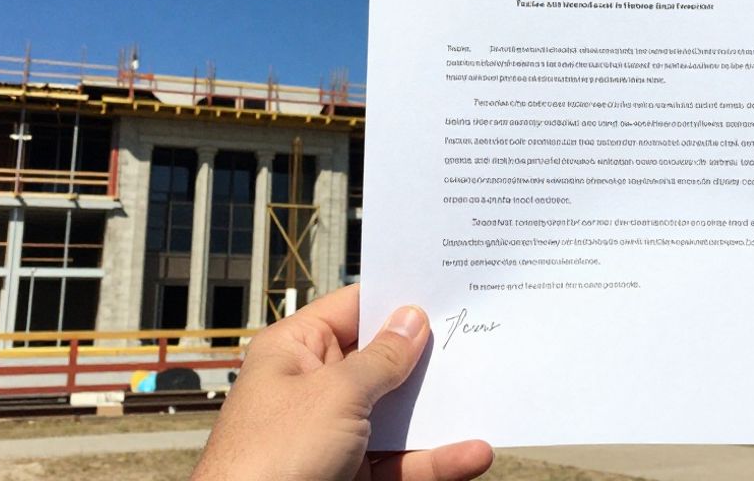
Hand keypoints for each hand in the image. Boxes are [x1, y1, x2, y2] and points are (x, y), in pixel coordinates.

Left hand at [192, 284, 492, 480]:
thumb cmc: (269, 459)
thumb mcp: (335, 394)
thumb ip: (381, 359)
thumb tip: (411, 321)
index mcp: (295, 351)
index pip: (353, 309)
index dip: (396, 298)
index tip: (443, 291)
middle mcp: (314, 388)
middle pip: (382, 363)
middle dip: (427, 358)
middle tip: (477, 340)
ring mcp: (334, 434)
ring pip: (397, 416)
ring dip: (439, 413)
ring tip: (485, 398)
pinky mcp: (351, 474)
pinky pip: (401, 460)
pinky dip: (435, 459)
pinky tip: (470, 453)